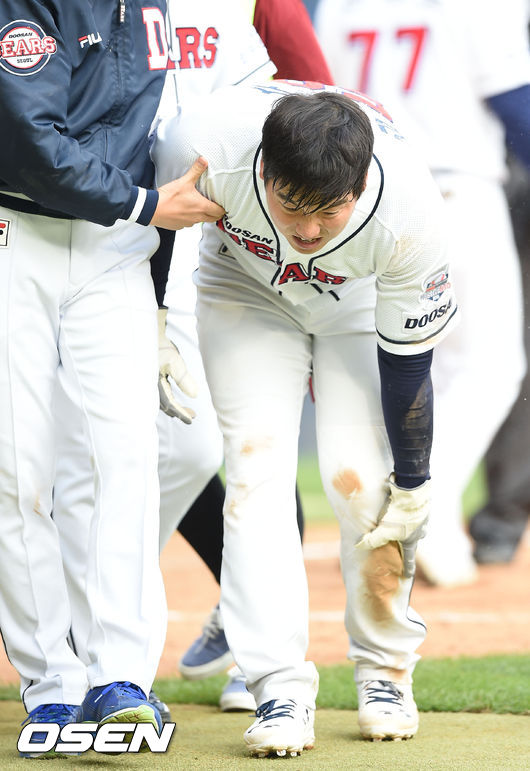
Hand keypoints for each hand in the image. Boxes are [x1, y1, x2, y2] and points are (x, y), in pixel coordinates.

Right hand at [151, 156, 224, 229]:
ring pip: (200, 221)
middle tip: (214, 206)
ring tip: (199, 207)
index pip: (219, 212)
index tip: (222, 205)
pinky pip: (189, 223)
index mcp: (202, 207)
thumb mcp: (184, 181)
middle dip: (215, 213)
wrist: (152, 209)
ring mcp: (188, 223)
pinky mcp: (180, 226)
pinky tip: (184, 211)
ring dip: (202, 215)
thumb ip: (196, 171)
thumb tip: (204, 160)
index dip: (223, 209)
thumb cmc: (168, 197)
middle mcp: (197, 217)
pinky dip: (189, 218)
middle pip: (213, 219)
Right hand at [157, 308, 197, 422]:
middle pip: (165, 405)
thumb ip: (184, 379)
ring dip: (174, 406)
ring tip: (187, 411)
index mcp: (154, 385)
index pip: (170, 404)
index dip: (181, 413)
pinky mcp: (150, 379)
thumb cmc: (160, 346)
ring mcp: (149, 383)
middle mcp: (150, 387)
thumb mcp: (175, 361)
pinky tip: (174, 399)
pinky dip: (168, 399)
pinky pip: (159, 394)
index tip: (192, 419)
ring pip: (161, 401)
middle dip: (178, 412)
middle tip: (192, 416)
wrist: (147, 333)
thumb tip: (195, 395)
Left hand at [355, 475, 429, 577]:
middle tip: (404, 541)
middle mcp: (420, 530)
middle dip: (409, 542)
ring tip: (403, 521)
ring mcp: (423, 517)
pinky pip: (416, 510)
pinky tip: (404, 505)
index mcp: (411, 539)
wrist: (412, 490)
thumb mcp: (383, 529)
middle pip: (414, 539)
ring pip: (417, 524)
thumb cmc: (398, 513)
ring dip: (411, 524)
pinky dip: (410, 510)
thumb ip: (371, 539)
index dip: (408, 567)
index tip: (409, 576)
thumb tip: (359, 546)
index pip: (409, 558)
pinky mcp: (421, 504)